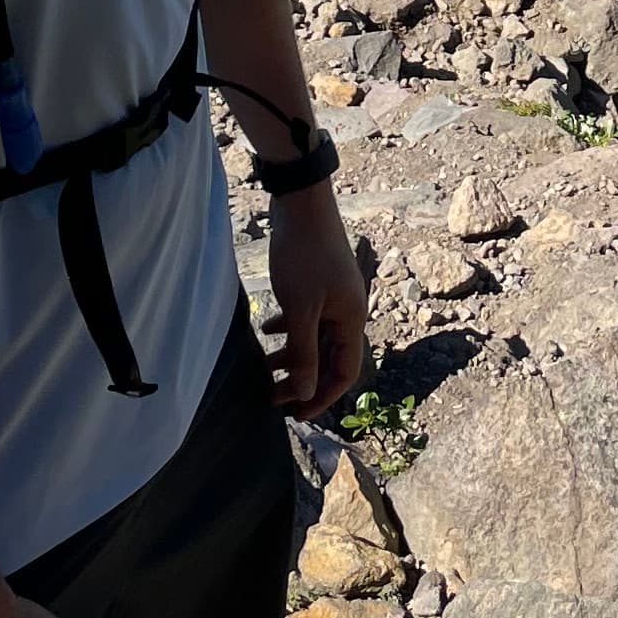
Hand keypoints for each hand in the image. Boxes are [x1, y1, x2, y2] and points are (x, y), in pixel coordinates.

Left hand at [267, 186, 368, 414]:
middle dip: (302, 378)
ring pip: (316, 337)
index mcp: (352, 320)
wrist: (302, 203)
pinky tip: (268, 329)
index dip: (321, 396)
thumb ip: (303, 352)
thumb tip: (305, 392)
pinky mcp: (318, 282)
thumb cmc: (304, 255)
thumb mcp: (301, 309)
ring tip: (265, 366)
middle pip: (329, 357)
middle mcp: (348, 311)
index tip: (294, 413)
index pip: (345, 372)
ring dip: (293, 355)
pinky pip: (307, 317)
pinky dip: (290, 329)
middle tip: (271, 395)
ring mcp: (333, 295)